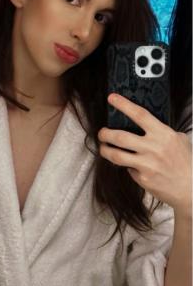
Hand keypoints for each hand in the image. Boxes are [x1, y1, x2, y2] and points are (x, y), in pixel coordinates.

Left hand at [98, 94, 191, 211]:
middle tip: (101, 132)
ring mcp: (147, 164)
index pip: (140, 115)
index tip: (112, 98)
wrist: (190, 188)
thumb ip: (164, 131)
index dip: (124, 105)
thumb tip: (147, 124)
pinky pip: (127, 169)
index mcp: (163, 134)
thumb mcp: (180, 140)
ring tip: (103, 147)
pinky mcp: (143, 178)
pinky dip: (126, 166)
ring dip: (105, 150)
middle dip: (105, 133)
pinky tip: (128, 165)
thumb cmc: (185, 162)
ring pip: (116, 155)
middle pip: (120, 136)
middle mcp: (154, 148)